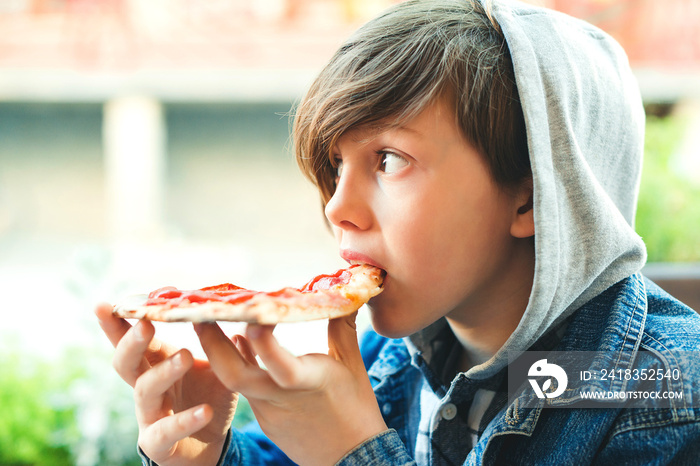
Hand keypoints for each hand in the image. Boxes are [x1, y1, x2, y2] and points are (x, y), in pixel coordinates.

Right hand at [95, 304, 236, 465]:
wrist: (212, 444)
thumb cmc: (207, 398)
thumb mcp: (218, 368)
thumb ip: (224, 346)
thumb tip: (243, 322)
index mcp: (156, 363)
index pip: (132, 340)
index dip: (115, 324)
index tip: (104, 305)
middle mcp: (146, 387)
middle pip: (127, 363)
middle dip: (131, 342)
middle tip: (146, 324)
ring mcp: (149, 415)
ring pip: (144, 391)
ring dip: (164, 372)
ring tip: (187, 356)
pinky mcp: (158, 443)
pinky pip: (166, 431)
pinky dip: (185, 420)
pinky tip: (204, 411)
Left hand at [195, 312, 387, 465]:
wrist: (350, 459)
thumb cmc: (356, 408)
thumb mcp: (352, 364)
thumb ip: (341, 326)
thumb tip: (348, 294)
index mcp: (307, 383)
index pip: (280, 366)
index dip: (263, 344)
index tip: (251, 318)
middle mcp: (280, 398)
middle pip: (235, 376)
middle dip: (212, 346)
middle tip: (199, 316)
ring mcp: (268, 411)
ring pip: (234, 381)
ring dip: (219, 353)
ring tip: (208, 323)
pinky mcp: (264, 419)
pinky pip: (245, 389)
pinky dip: (240, 364)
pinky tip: (238, 343)